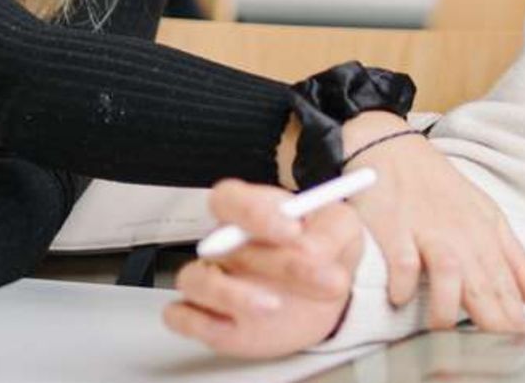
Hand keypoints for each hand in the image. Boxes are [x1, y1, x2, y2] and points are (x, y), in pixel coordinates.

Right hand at [163, 179, 366, 357]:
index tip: (292, 231)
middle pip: (220, 244)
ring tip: (275, 305)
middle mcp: (226, 245)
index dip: (254, 213)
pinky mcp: (211, 318)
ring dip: (231, 294)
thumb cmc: (324, 251)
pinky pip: (182, 317)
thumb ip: (330, 232)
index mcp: (252, 213)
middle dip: (272, 261)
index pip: (229, 199)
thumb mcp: (342, 229)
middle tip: (320, 275)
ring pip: (193, 280)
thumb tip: (313, 250)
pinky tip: (233, 326)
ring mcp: (216, 282)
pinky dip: (201, 323)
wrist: (324, 295)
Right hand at [341, 112, 524, 330]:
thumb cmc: (436, 185)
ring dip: (447, 306)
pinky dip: (400, 281)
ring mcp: (426, 229)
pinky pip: (400, 259)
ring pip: (447, 272)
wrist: (392, 146)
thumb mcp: (485, 214)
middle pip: (483, 283)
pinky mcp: (394, 226)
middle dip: (496, 322)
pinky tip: (399, 299)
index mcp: (484, 233)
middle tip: (502, 353)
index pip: (505, 285)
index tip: (524, 345)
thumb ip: (513, 257)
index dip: (516, 319)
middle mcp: (460, 234)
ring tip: (445, 334)